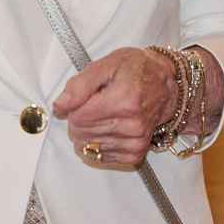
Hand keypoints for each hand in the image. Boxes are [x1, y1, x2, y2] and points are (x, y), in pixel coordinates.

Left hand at [52, 47, 177, 168]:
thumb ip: (78, 87)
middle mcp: (132, 125)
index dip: (70, 108)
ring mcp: (136, 140)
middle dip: (77, 120)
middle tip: (88, 106)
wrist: (163, 83)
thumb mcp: (103, 66)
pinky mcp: (137, 152)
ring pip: (91, 147)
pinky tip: (103, 130)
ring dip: (86, 133)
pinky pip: (104, 157)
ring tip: (98, 116)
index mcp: (123, 101)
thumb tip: (60, 107)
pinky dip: (98, 145)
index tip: (78, 100)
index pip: (78, 118)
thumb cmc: (134, 70)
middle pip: (83, 133)